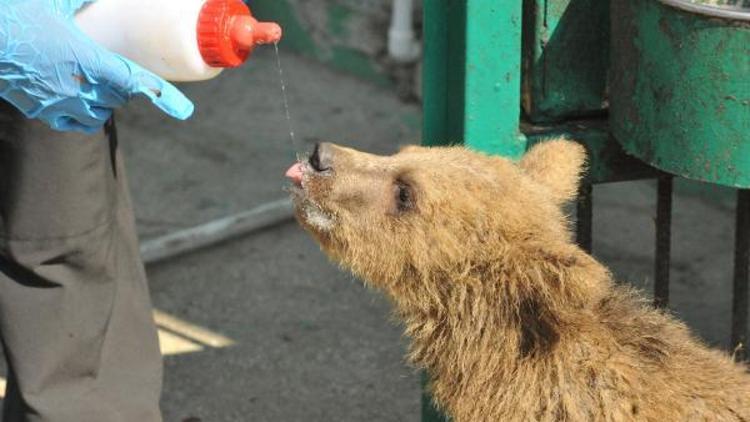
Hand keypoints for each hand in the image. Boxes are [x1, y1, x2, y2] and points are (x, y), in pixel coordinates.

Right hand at [0, 0, 194, 132]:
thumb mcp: (56, 1)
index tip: (185, 111)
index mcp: (86, 58)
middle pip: (119, 95)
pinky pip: (75, 121)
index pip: (134, 81)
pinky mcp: (41, 110)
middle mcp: (77, 85)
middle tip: (109, 64)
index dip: (162, 96)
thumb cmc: (16, 13)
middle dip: (121, 83)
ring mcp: (58, 101)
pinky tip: (77, 96)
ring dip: (105, 99)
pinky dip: (83, 113)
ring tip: (93, 79)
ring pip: (100, 112)